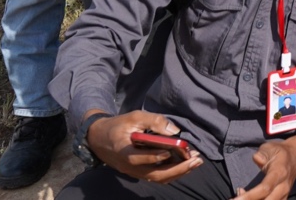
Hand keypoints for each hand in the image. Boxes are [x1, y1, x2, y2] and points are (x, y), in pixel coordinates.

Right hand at [87, 110, 202, 182]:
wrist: (99, 138)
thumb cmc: (118, 126)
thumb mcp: (133, 117)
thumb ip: (153, 121)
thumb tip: (174, 131)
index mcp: (124, 151)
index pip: (139, 158)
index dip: (155, 156)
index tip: (171, 150)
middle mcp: (129, 166)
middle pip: (154, 175)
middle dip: (178, 169)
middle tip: (196, 160)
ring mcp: (134, 172)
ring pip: (158, 178)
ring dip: (178, 172)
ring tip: (196, 162)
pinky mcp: (139, 172)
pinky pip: (157, 176)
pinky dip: (172, 172)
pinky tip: (186, 163)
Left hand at [235, 135, 295, 199]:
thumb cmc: (280, 152)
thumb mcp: (270, 148)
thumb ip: (262, 154)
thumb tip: (257, 159)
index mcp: (279, 173)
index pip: (265, 188)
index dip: (249, 196)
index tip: (234, 199)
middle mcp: (283, 187)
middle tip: (233, 198)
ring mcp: (284, 195)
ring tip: (239, 195)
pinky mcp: (282, 199)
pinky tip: (246, 197)